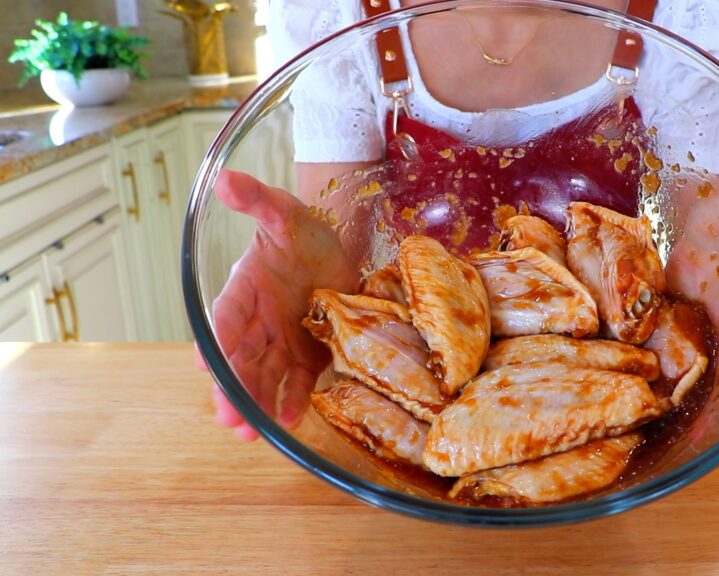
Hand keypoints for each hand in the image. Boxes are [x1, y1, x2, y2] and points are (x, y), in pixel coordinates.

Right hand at [197, 170, 356, 439]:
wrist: (342, 247)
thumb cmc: (305, 231)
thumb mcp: (285, 212)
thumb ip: (257, 200)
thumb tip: (225, 180)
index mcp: (245, 288)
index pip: (226, 317)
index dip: (219, 341)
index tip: (209, 366)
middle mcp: (258, 320)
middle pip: (241, 358)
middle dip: (234, 388)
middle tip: (229, 419)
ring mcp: (283, 340)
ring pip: (265, 375)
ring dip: (257, 403)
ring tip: (250, 433)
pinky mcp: (310, 354)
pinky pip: (299, 380)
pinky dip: (295, 399)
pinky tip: (291, 420)